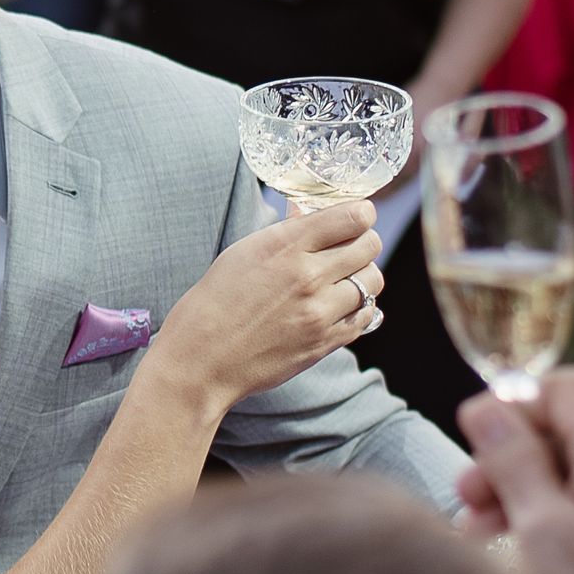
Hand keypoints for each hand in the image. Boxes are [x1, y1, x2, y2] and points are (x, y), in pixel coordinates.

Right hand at [148, 201, 384, 417]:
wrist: (200, 361)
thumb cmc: (213, 304)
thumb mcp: (242, 254)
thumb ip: (284, 232)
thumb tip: (308, 212)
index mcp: (284, 246)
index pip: (354, 216)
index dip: (360, 214)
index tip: (354, 219)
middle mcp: (307, 276)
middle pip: (370, 245)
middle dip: (363, 242)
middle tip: (348, 249)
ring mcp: (319, 312)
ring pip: (372, 280)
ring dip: (363, 276)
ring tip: (343, 280)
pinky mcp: (324, 343)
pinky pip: (366, 316)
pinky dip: (359, 307)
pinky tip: (341, 306)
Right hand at [456, 370, 573, 573]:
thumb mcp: (535, 527)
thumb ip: (511, 455)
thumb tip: (488, 405)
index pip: (565, 388)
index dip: (511, 408)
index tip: (472, 443)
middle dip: (516, 456)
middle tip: (468, 500)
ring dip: (534, 488)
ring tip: (488, 534)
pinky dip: (568, 512)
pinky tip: (530, 551)